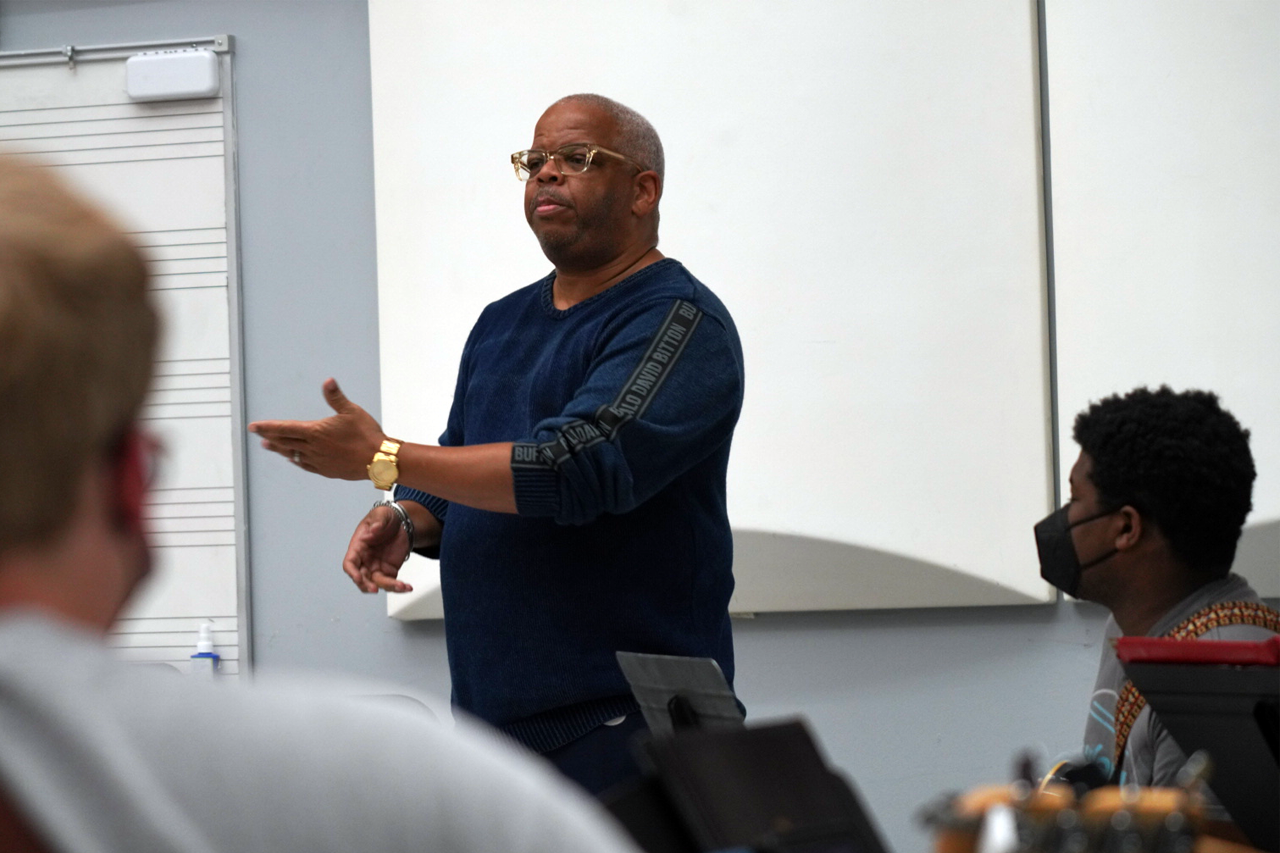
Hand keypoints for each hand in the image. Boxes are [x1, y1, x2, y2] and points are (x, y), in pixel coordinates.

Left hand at [248, 378, 383, 479]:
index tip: (253, 426)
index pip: (285, 428)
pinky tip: (293, 460)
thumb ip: (336, 397)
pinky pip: (306, 465)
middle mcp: (313, 448)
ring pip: (293, 454)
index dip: (268, 427)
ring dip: (280, 449)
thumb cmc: (366, 434)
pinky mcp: (327, 470)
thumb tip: (327, 381)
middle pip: (285, 442)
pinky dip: (296, 461)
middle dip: (270, 437)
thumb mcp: (352, 411)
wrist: (378, 460)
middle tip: (258, 435)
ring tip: (270, 447)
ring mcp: (319, 461)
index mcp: (316, 432)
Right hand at [342, 504, 412, 593]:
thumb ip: (378, 521)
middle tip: (375, 589)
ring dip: (388, 587)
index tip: (358, 578)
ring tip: (401, 586)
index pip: (349, 563)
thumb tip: (375, 529)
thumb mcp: (381, 514)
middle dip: (366, 585)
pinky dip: (399, 587)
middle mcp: (365, 560)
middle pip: (361, 578)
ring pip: (378, 583)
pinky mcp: (389, 571)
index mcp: (358, 547)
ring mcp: (376, 567)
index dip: (352, 572)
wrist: (400, 523)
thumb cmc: (385, 518)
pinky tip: (407, 587)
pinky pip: (391, 583)